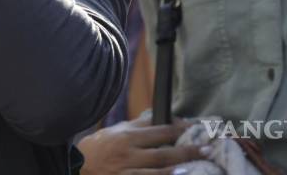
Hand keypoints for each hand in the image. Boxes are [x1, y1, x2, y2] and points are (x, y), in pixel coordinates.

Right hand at [75, 116, 205, 173]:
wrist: (79, 166)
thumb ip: (139, 125)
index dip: (178, 129)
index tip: (195, 128)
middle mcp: (128, 154)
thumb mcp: (117, 130)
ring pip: (156, 172)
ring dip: (176, 170)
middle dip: (185, 152)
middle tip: (207, 149)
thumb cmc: (99, 146)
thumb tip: (161, 117)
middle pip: (162, 153)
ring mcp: (127, 172)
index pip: (158, 131)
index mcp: (127, 136)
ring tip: (196, 166)